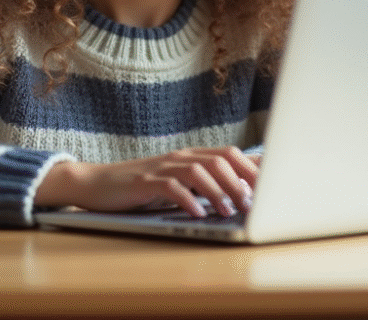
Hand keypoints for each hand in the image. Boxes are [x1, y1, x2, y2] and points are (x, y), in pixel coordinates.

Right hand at [35, 147, 258, 217]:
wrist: (97, 183)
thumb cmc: (141, 187)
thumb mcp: (176, 181)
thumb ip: (204, 182)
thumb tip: (242, 189)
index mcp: (190, 155)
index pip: (229, 153)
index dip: (251, 167)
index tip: (271, 186)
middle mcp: (179, 157)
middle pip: (219, 159)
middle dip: (239, 181)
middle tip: (252, 204)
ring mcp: (161, 168)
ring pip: (198, 171)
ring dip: (217, 191)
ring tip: (229, 211)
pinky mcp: (144, 183)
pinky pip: (171, 187)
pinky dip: (187, 200)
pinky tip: (197, 213)